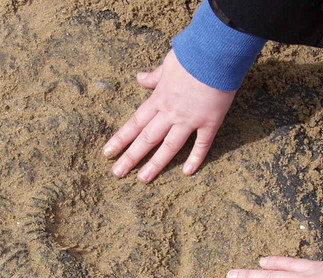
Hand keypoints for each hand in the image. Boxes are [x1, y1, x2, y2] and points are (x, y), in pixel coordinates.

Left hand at [103, 50, 235, 182]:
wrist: (215, 52)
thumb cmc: (191, 55)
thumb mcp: (167, 64)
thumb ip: (154, 76)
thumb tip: (139, 78)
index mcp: (158, 99)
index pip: (134, 123)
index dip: (120, 139)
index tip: (107, 152)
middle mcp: (170, 112)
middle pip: (146, 139)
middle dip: (130, 157)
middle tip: (117, 173)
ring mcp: (189, 119)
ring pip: (169, 147)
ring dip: (155, 164)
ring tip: (142, 179)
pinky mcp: (210, 121)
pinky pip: (202, 144)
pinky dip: (195, 158)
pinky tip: (187, 172)